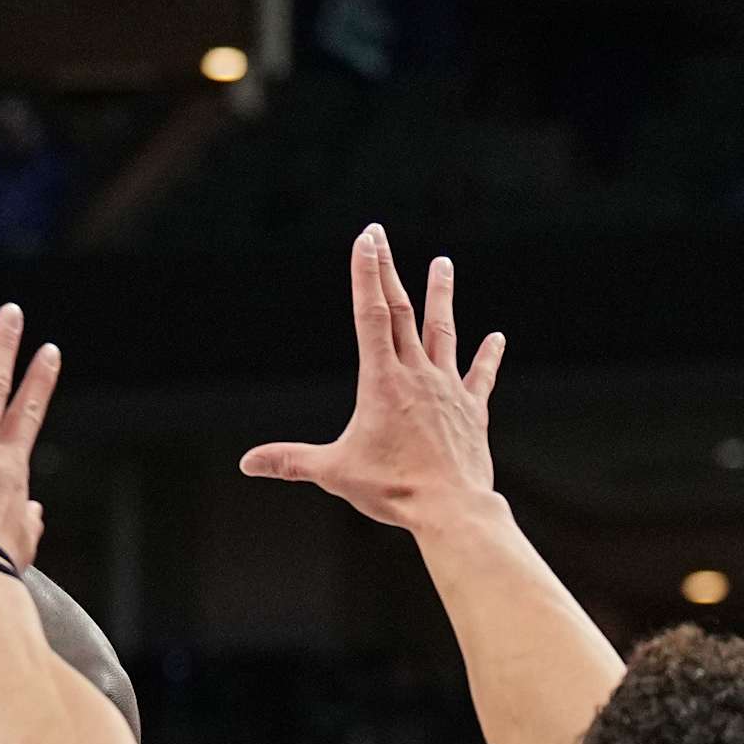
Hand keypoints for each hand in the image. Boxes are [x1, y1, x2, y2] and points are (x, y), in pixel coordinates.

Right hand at [240, 228, 504, 531]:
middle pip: (402, 312)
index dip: (366, 274)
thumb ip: (290, 462)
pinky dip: (487, 356)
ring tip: (442, 264)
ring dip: (440, 296)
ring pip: (442, 332)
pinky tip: (496, 338)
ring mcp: (447, 388)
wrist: (449, 507)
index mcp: (382, 382)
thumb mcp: (334, 472)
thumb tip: (247, 463)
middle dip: (388, 271)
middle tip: (382, 236)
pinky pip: (479, 376)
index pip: (371, 315)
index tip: (366, 239)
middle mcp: (416, 375)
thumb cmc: (392, 490)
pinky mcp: (470, 410)